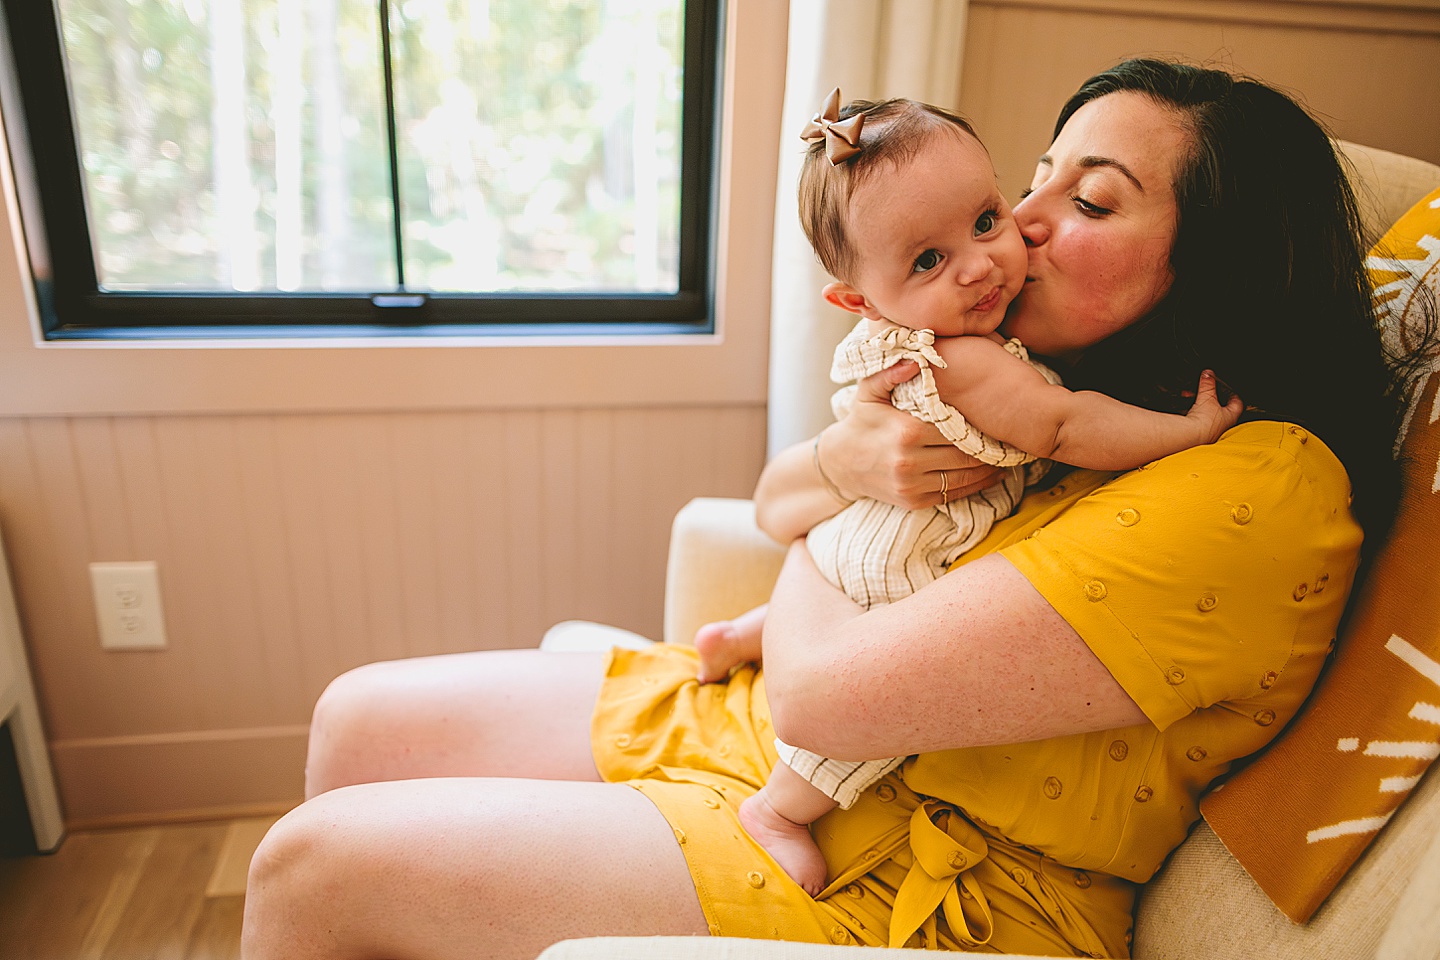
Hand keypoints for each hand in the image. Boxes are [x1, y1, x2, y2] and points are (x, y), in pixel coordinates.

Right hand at [823, 361, 1002, 509]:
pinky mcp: (913, 501)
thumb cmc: (860, 421)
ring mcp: (912, 485)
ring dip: (991, 470)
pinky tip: (991, 475)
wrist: (840, 463)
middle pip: (966, 455)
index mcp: (907, 431)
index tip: (999, 418)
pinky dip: (976, 486)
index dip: (982, 425)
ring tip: (1008, 457)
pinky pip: (954, 495)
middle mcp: (910, 461)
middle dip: (991, 448)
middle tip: (1012, 438)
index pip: (958, 428)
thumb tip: (916, 358)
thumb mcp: (869, 391)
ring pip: (965, 478)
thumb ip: (891, 372)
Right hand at [1184, 370, 1244, 442]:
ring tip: (1193, 397)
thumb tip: (1208, 374)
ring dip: (1202, 406)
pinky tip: (1185, 409)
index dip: (1232, 393)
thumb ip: (1208, 384)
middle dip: (1214, 398)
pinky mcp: (1199, 434)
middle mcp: (1223, 425)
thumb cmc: (1205, 421)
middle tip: (1208, 391)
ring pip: (1209, 414)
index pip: (1237, 402)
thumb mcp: (1207, 397)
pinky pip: (1197, 420)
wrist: (1190, 437)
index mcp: (1231, 416)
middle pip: (1222, 408)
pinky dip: (1192, 413)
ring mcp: (1211, 430)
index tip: (1227, 387)